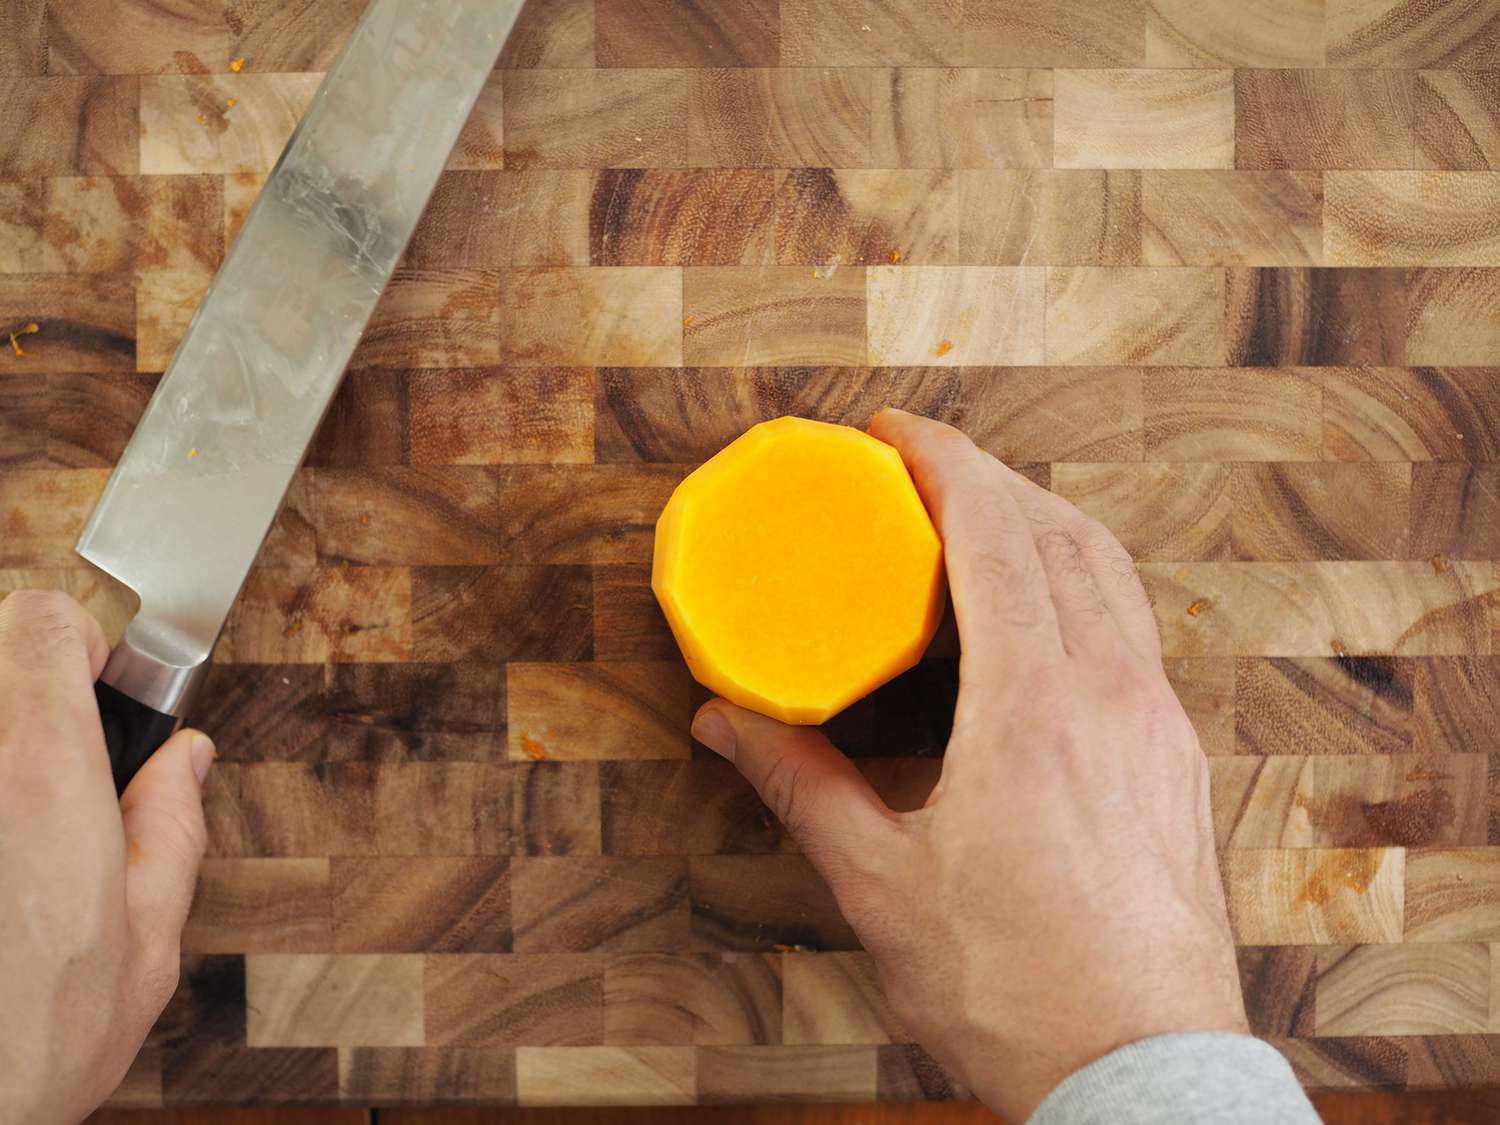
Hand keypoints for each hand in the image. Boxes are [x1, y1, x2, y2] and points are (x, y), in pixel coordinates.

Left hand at [0, 591, 214, 1124]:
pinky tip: (4, 871)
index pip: (42, 621)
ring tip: (20, 833)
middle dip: (29, 692)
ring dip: (4, 750)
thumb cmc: (24, 1051)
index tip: (96, 684)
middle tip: (58, 766)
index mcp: (42, 777)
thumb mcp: (146, 945)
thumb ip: (170, 830)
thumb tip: (183, 763)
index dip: (78, 638)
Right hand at [689, 412, 1246, 1120]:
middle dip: (986, 477)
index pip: (998, 531)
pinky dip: (1075, 585)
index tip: (894, 432)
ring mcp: (1155, 720)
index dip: (944, 461)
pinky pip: (1129, 627)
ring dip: (1038, 524)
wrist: (1141, 1070)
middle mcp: (1110, 692)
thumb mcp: (881, 883)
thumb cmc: (1015, 987)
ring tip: (972, 523)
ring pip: (1108, 573)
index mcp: (1034, 707)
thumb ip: (802, 786)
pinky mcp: (1172, 755)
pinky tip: (1032, 620)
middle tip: (917, 468)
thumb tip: (727, 723)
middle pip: (1059, 530)